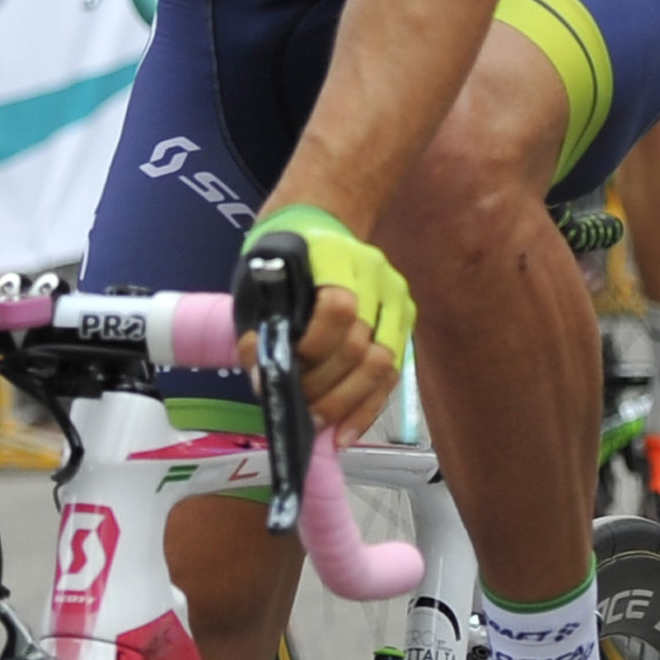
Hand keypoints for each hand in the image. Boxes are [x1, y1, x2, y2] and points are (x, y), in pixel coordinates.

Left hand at [239, 207, 410, 438]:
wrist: (318, 226)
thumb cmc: (279, 261)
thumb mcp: (255, 286)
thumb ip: (258, 331)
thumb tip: (266, 383)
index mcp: (334, 256)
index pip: (339, 307)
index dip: (315, 346)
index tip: (289, 367)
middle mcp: (375, 274)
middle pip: (360, 344)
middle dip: (326, 386)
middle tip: (300, 408)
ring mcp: (395, 298)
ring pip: (383, 364)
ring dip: (347, 402)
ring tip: (318, 421)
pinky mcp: (405, 320)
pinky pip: (392, 375)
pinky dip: (367, 408)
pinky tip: (344, 433)